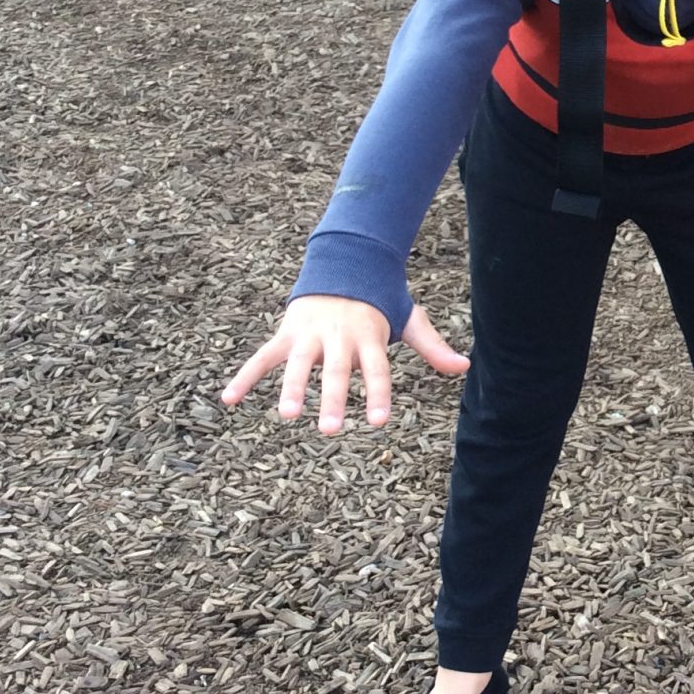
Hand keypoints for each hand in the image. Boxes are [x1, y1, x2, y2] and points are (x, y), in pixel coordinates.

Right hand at [220, 295, 468, 433]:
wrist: (344, 262)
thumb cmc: (380, 301)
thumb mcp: (408, 319)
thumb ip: (432, 346)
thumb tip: (464, 367)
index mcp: (369, 336)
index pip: (377, 369)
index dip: (379, 393)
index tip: (380, 421)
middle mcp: (338, 337)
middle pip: (336, 372)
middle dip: (333, 400)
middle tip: (330, 430)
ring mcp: (309, 335)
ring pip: (297, 365)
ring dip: (291, 389)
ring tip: (287, 416)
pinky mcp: (286, 334)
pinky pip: (261, 358)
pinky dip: (244, 377)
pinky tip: (229, 400)